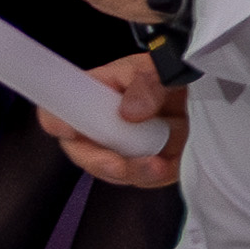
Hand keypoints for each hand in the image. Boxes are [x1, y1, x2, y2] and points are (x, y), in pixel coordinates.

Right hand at [41, 55, 189, 188]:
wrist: (193, 89)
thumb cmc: (162, 74)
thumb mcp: (156, 69)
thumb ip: (145, 85)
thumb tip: (130, 112)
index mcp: (91, 95)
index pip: (58, 108)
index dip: (56, 120)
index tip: (67, 130)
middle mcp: (98, 125)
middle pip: (81, 151)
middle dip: (100, 162)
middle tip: (117, 165)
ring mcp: (120, 147)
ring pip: (113, 170)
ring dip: (134, 172)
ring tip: (157, 166)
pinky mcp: (143, 163)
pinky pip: (143, 179)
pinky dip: (156, 176)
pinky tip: (167, 166)